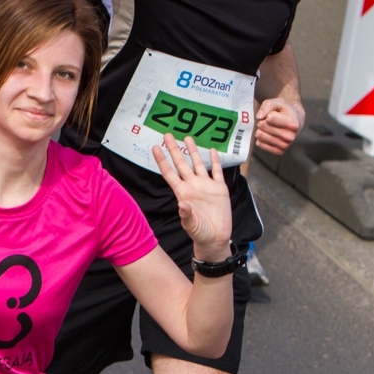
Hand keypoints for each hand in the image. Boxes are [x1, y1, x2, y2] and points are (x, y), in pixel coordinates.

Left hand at [152, 134, 231, 261]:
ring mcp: (206, 186)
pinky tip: (212, 150)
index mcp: (182, 192)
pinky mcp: (219, 189)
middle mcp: (192, 186)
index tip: (155, 147)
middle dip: (173, 149)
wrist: (215, 239)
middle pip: (181, 163)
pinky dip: (215, 161)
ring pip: (198, 163)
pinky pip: (217, 171)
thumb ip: (186, 215)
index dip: (162, 160)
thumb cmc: (199, 233)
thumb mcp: (191, 225)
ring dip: (193, 151)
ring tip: (187, 137)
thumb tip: (182, 205)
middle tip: (167, 134)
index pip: (169, 173)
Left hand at [253, 98, 303, 154]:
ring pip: (260, 136)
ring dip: (261, 129)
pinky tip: (267, 134)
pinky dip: (260, 138)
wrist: (295, 120)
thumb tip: (259, 117)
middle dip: (263, 121)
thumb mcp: (278, 102)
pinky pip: (260, 144)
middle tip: (271, 121)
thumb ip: (267, 105)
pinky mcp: (279, 151)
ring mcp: (285, 145)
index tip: (274, 114)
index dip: (268, 114)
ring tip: (269, 127)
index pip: (269, 118)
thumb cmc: (285, 111)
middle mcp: (290, 136)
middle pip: (263, 126)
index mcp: (292, 123)